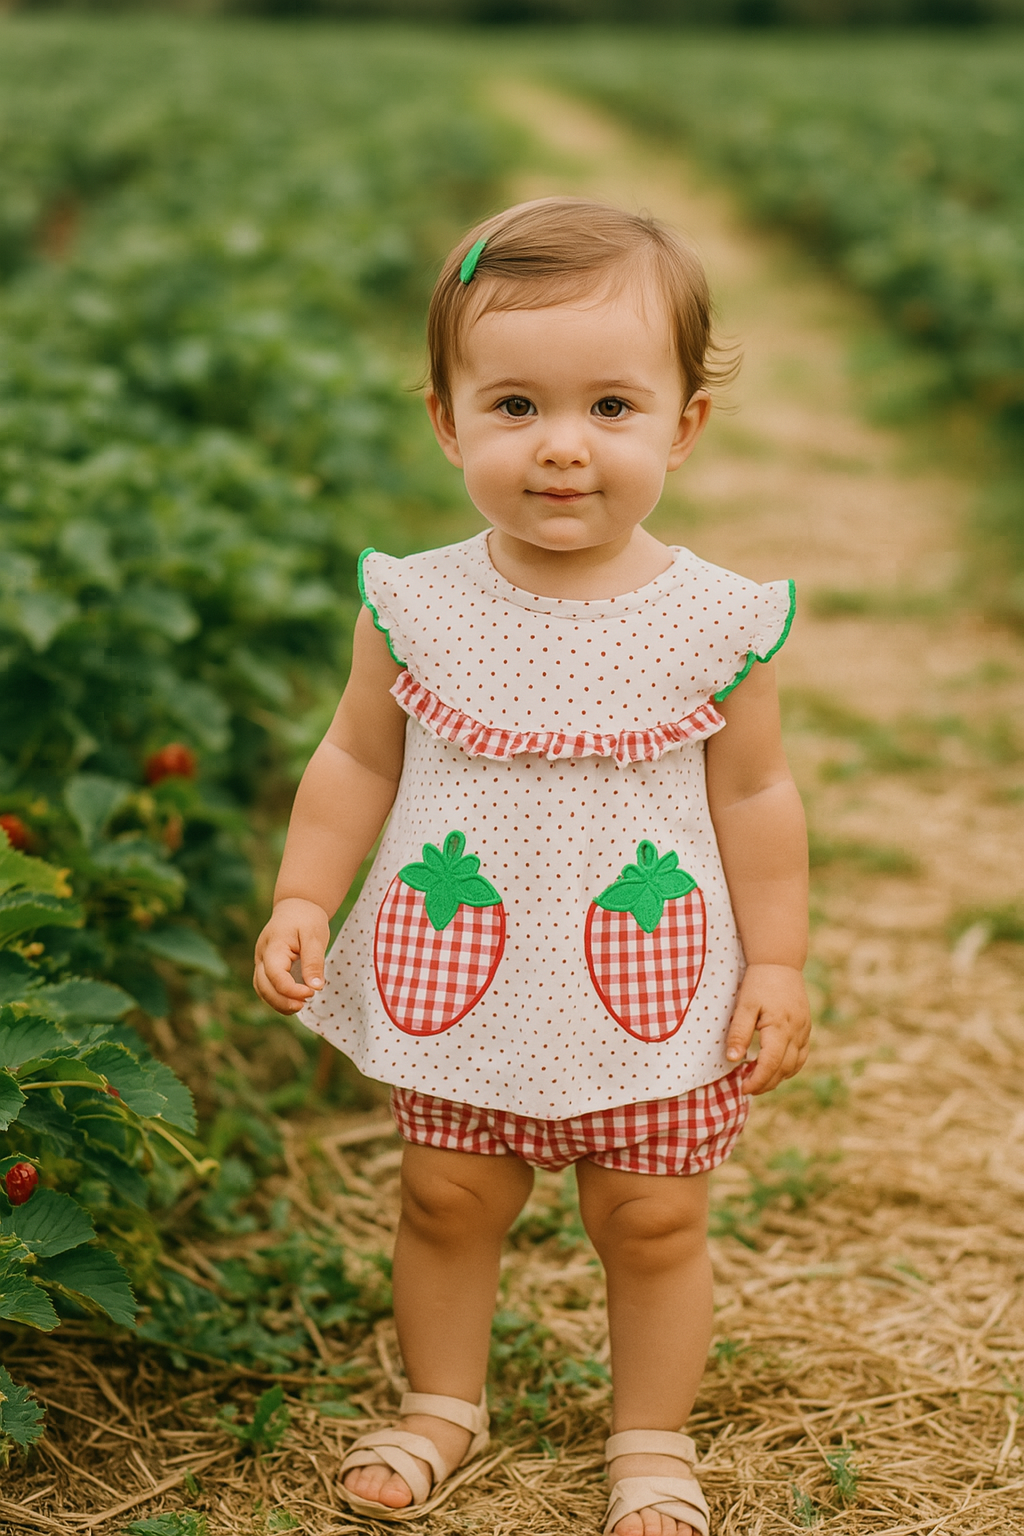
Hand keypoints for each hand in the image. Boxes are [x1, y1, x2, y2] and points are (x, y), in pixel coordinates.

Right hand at [254, 897, 330, 1014]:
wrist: (295, 907)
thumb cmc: (306, 919)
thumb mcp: (315, 936)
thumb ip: (313, 962)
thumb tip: (315, 988)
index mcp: (273, 946)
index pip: (275, 975)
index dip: (291, 990)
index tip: (311, 993)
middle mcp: (261, 956)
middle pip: (263, 986)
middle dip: (283, 1001)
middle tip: (306, 1004)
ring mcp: (260, 962)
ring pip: (262, 990)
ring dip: (278, 1003)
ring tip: (301, 1005)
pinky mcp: (265, 968)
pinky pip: (266, 988)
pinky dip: (278, 998)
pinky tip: (295, 1001)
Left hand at [725, 963, 810, 1094]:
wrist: (779, 962)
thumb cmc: (759, 982)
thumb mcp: (744, 1006)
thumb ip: (739, 1033)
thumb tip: (733, 1060)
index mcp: (780, 1027)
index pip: (771, 1064)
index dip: (758, 1080)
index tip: (743, 1088)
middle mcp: (797, 1032)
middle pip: (784, 1069)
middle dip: (766, 1083)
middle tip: (747, 1087)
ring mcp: (804, 1030)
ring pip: (795, 1065)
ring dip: (778, 1077)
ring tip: (757, 1079)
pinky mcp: (806, 1027)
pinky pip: (801, 1055)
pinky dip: (789, 1067)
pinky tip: (775, 1067)